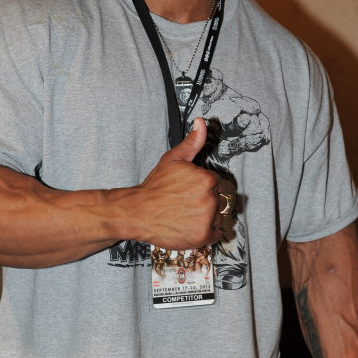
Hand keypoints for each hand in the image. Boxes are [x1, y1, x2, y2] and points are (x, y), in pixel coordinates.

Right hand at [135, 118, 234, 249]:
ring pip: (220, 217)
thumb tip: (201, 121)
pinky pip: (217, 233)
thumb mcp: (173, 159)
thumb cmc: (154, 186)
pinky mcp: (203, 236)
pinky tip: (190, 225)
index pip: (218, 184)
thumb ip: (192, 142)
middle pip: (221, 201)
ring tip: (187, 214)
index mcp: (208, 179)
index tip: (190, 192)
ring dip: (208, 217)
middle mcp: (211, 199)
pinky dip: (207, 232)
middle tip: (187, 204)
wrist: (137, 212)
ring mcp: (208, 219)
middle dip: (208, 202)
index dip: (205, 188)